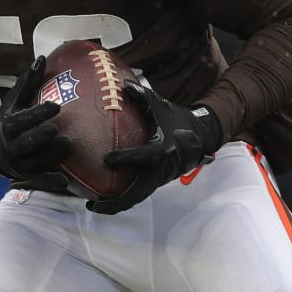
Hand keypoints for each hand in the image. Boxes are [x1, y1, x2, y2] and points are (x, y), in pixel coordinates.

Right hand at [0, 57, 69, 183]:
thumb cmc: (8, 120)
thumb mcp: (13, 102)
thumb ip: (27, 83)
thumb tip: (41, 58)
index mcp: (9, 126)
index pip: (23, 120)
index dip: (38, 114)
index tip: (55, 106)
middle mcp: (12, 147)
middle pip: (27, 142)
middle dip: (40, 136)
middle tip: (55, 129)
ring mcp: (20, 164)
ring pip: (36, 160)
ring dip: (51, 154)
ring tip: (67, 144)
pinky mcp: (26, 176)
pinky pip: (39, 181)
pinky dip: (50, 182)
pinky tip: (64, 182)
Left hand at [88, 82, 223, 214]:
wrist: (199, 137)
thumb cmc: (176, 120)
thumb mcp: (161, 107)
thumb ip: (143, 97)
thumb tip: (124, 85)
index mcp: (163, 149)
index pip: (143, 156)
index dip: (126, 158)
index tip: (107, 159)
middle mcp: (161, 168)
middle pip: (137, 191)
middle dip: (115, 201)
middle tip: (92, 203)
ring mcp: (159, 178)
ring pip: (137, 197)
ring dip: (117, 204)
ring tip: (95, 206)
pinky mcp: (158, 182)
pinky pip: (139, 193)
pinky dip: (124, 199)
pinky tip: (106, 200)